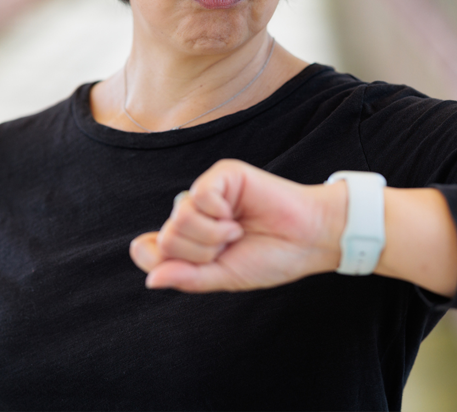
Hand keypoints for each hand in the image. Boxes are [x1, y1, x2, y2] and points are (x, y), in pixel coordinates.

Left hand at [129, 159, 346, 292]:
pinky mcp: (223, 176)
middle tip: (229, 246)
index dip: (163, 262)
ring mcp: (207, 192)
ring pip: (179, 218)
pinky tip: (237, 216)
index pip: (149, 250)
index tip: (200, 265)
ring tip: (236, 231)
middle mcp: (193, 213)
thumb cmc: (269, 257)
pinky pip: (200, 196)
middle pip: (166, 237)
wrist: (307, 240)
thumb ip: (186, 277)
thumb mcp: (223, 277)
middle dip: (200, 253)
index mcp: (190, 239)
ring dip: (211, 235)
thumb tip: (151, 280)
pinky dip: (218, 214)